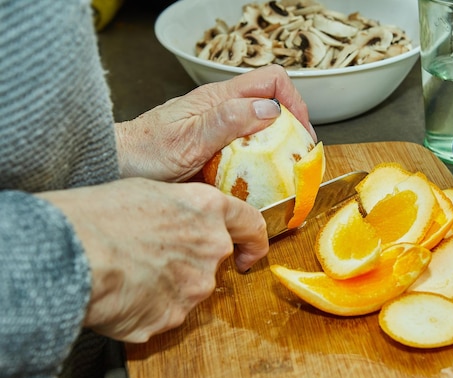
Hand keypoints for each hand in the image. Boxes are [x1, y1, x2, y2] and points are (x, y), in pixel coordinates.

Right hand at [38, 178, 267, 342]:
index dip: (253, 240)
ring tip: (128, 273)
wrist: (72, 253)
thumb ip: (182, 210)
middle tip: (153, 258)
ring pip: (189, 289)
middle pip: (214, 261)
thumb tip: (182, 223)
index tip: (250, 252)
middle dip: (191, 262)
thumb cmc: (100, 214)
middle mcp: (212, 248)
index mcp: (208, 210)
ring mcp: (196, 286)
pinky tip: (123, 294)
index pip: (250, 224)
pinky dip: (148, 308)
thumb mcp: (149, 192)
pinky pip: (166, 313)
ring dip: (167, 286)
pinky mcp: (175, 317)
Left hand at [115, 64, 315, 181]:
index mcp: (220, 98)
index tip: (300, 135)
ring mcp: (220, 129)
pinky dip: (259, 166)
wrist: (117, 166)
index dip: (294, 103)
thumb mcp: (188, 140)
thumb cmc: (144, 153)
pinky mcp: (215, 149)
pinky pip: (247, 151)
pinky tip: (257, 184)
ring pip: (263, 131)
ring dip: (277, 150)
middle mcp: (223, 110)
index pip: (272, 81)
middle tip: (297, 161)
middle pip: (273, 106)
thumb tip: (269, 109)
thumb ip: (226, 121)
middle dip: (292, 130)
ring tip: (283, 176)